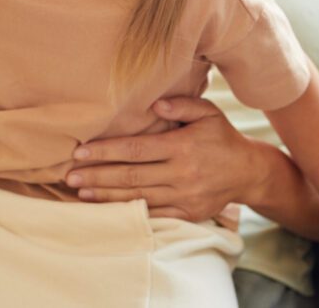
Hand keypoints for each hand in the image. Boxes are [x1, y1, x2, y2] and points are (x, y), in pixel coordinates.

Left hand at [66, 96, 264, 220]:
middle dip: (97, 176)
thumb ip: (182, 105)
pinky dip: (129, 213)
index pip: (135, 150)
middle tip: (69, 176)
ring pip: (138, 198)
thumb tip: (155, 103)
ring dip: (106, 196)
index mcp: (182, 146)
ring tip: (80, 193)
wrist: (249, 172)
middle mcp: (181, 173)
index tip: (80, 151)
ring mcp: (184, 196)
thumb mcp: (209, 112)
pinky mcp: (187, 213)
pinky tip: (108, 210)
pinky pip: (154, 214)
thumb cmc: (222, 137)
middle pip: (131, 176)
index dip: (106, 151)